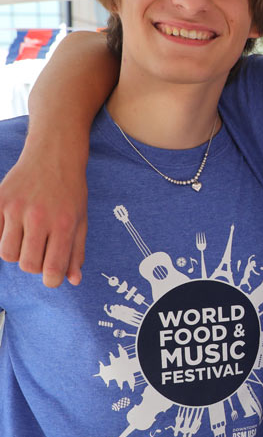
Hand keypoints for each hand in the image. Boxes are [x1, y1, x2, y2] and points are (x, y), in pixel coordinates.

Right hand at [0, 138, 87, 286]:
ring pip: (7, 254)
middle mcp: (39, 217)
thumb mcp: (81, 221)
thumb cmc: (70, 192)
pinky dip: (3, 236)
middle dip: (34, 265)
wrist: (53, 156)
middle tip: (41, 251)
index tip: (52, 278)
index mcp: (64, 224)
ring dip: (17, 252)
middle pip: (27, 265)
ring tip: (27, 238)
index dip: (52, 280)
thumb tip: (73, 280)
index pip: (53, 268)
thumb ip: (76, 252)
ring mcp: (16, 208)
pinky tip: (14, 227)